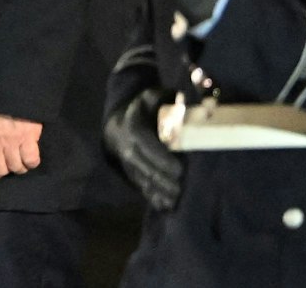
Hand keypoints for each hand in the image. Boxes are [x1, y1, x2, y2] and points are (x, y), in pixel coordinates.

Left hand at [0, 108, 41, 179]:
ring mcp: (11, 142)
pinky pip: (31, 160)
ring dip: (20, 167)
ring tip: (22, 159)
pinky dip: (32, 162)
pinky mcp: (28, 138)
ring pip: (16, 168)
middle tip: (10, 164)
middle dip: (6, 170)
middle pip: (0, 170)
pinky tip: (31, 157)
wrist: (10, 87)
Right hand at [104, 87, 183, 211]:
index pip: (147, 146)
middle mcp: (128, 149)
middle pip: (146, 168)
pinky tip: (167, 207)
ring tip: (177, 201)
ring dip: (160, 193)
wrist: (119, 124)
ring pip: (144, 181)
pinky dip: (154, 199)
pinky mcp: (131, 174)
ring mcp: (128, 164)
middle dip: (164, 181)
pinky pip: (141, 188)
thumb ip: (168, 99)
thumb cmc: (145, 109)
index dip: (162, 159)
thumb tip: (185, 101)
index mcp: (134, 129)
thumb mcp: (153, 97)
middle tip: (182, 190)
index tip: (180, 169)